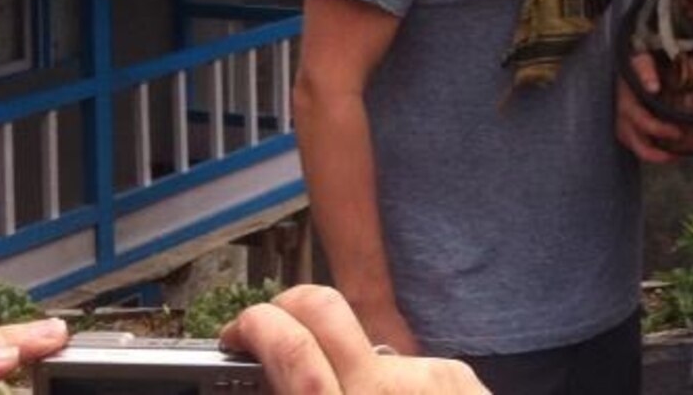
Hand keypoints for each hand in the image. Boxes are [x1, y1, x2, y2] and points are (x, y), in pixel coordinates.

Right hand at [221, 285, 483, 394]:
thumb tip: (272, 383)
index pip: (294, 351)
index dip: (257, 328)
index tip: (238, 333)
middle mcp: (384, 391)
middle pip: (327, 312)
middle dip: (289, 306)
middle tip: (271, 324)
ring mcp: (427, 377)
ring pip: (365, 352)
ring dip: (348, 373)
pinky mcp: (454, 375)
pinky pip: (405, 373)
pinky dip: (389, 392)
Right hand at [615, 52, 681, 162]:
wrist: (623, 68)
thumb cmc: (635, 65)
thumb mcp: (641, 61)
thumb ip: (646, 71)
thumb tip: (653, 87)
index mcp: (627, 104)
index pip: (644, 123)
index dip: (662, 130)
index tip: (679, 133)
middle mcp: (622, 119)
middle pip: (638, 145)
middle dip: (657, 155)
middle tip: (677, 156)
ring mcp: (621, 125)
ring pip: (636, 148)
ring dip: (654, 155)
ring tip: (674, 155)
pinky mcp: (624, 128)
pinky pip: (635, 144)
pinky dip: (649, 149)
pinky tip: (665, 149)